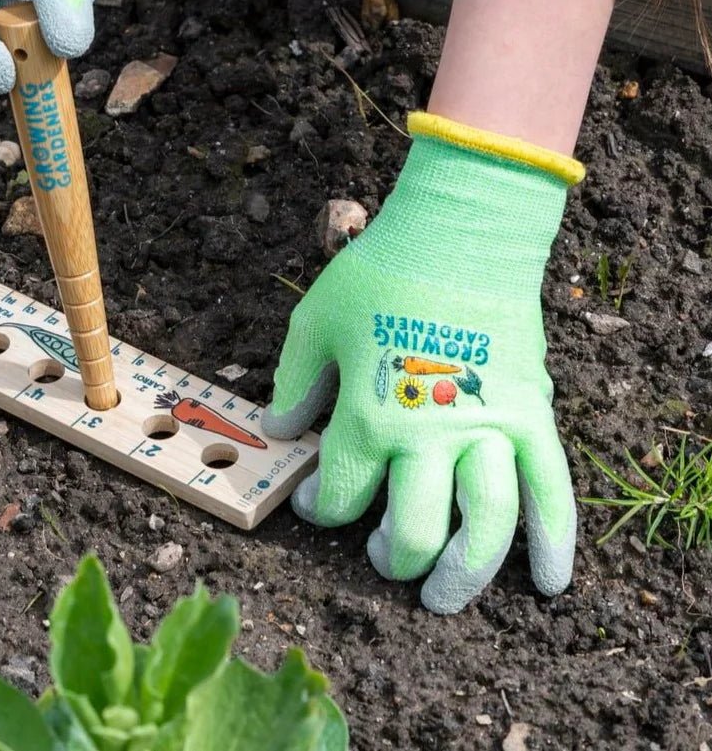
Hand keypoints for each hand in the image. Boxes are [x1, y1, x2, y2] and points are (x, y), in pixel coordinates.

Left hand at [263, 114, 581, 612]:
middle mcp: (428, 438)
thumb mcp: (315, 323)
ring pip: (483, 529)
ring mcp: (486, 431)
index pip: (341, 497)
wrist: (458, 234)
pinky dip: (553, 544)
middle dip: (392, 558)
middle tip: (383, 558)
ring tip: (444, 597)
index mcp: (367, 418)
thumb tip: (278, 429)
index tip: (317, 506)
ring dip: (465, 574)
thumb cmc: (380, 274)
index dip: (322, 512)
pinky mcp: (531, 417)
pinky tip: (545, 582)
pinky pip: (552, 493)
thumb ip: (296, 384)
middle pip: (414, 532)